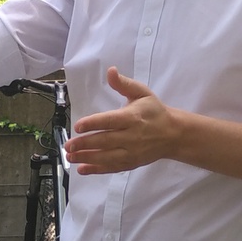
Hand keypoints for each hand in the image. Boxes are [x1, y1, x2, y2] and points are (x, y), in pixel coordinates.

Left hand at [63, 67, 180, 174]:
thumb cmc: (154, 112)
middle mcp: (132, 136)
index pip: (110, 121)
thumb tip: (111, 71)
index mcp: (133, 117)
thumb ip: (124, 84)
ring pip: (107, 157)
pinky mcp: (131, 163)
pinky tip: (82, 169)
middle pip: (105, 141)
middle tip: (68, 145)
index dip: (93, 123)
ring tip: (70, 156)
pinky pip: (112, 168)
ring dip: (87, 158)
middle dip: (85, 144)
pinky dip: (96, 170)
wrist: (173, 134)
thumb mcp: (142, 93)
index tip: (78, 125)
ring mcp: (132, 152)